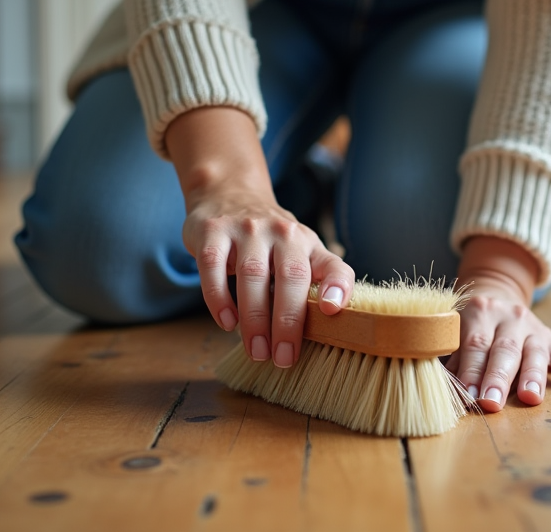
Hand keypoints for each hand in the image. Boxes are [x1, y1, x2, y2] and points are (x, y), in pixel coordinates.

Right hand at [166, 107, 354, 368]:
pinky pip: (214, 267)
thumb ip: (311, 283)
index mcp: (308, 243)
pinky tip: (227, 323)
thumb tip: (321, 330)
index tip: (332, 310)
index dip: (337, 286)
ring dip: (254, 319)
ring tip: (256, 351)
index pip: (332, 265)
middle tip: (283, 358)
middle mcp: (282, 233)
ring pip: (253, 275)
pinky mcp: (213, 231)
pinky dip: (219, 298)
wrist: (228, 193)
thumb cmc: (270, 238)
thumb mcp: (298, 252)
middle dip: (287, 322)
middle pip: (291, 277)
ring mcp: (247, 229)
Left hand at [446, 236, 550, 411]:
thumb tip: (438, 388)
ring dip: (531, 376)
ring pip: (533, 352)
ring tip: (530, 398)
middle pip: (503, 349)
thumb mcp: (453, 332)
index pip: (475, 344)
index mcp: (480, 311)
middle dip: (497, 378)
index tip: (467, 395)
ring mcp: (533, 328)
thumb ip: (448, 358)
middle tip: (491, 402)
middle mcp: (509, 317)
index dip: (471, 370)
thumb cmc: (468, 325)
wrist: (496, 295)